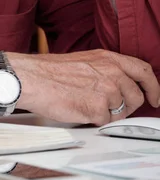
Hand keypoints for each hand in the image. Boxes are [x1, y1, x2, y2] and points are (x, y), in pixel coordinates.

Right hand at [6, 49, 159, 125]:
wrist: (32, 78)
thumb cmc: (50, 71)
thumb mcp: (85, 60)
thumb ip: (106, 69)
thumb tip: (121, 84)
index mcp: (108, 58)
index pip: (143, 71)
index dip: (153, 86)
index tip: (154, 96)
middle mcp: (111, 72)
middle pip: (136, 96)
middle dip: (128, 106)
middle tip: (114, 108)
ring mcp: (106, 90)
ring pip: (121, 112)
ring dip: (108, 113)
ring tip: (87, 104)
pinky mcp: (97, 108)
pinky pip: (105, 122)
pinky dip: (94, 120)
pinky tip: (79, 109)